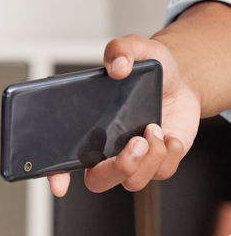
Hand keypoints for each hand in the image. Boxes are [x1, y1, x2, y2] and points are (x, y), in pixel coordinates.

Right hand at [47, 35, 199, 196]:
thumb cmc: (148, 75)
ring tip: (154, 128)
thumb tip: (119, 65)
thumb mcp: (134, 51)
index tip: (60, 185)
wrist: (179, 82)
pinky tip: (169, 135)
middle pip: (99, 182)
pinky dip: (171, 153)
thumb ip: (122, 50)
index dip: (57, 177)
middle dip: (119, 167)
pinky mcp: (157, 165)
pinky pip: (162, 172)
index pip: (61, 163)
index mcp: (86, 135)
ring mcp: (132, 162)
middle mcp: (105, 155)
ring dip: (149, 156)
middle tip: (135, 142)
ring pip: (133, 182)